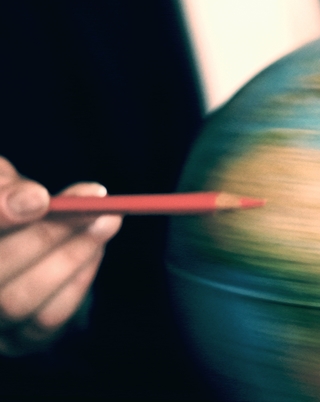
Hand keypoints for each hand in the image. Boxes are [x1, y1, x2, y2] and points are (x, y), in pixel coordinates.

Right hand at [0, 157, 121, 354]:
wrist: (15, 233)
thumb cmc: (5, 199)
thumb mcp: (1, 182)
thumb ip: (8, 188)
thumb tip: (36, 199)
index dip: (1, 213)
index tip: (42, 198)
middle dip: (51, 236)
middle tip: (98, 206)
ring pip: (22, 300)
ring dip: (74, 257)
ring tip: (106, 221)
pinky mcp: (14, 340)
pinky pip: (47, 319)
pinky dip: (78, 281)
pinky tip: (95, 249)